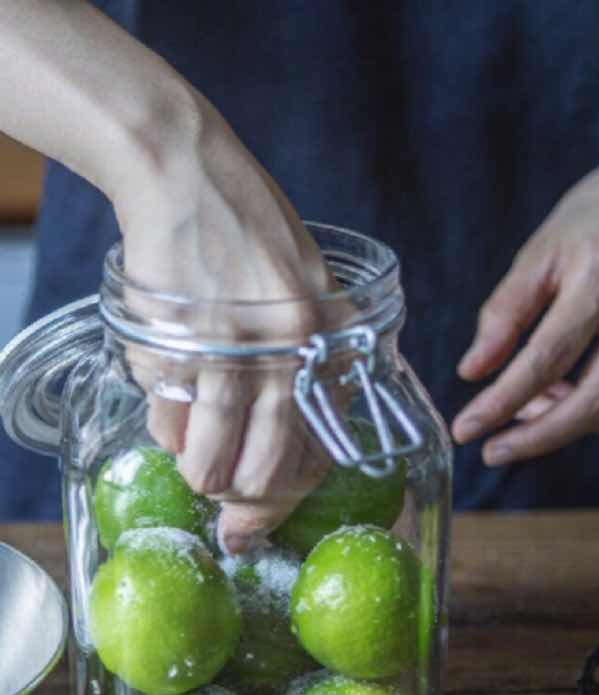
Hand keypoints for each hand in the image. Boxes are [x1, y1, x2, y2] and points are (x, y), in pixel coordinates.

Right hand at [114, 94, 337, 551]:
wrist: (188, 173)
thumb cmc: (254, 233)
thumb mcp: (317, 291)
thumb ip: (319, 360)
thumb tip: (305, 440)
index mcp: (330, 344)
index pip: (318, 453)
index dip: (289, 499)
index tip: (264, 515)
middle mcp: (289, 355)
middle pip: (266, 471)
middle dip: (243, 502)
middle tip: (227, 498)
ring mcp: (230, 353)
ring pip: (213, 459)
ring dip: (202, 476)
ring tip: (197, 468)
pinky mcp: (174, 345)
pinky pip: (168, 420)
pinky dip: (167, 432)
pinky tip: (172, 417)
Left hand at [452, 139, 598, 463]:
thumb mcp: (541, 249)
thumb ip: (504, 312)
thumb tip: (474, 371)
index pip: (547, 357)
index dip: (503, 402)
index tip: (469, 428)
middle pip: (593, 397)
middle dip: (538, 436)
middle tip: (496, 450)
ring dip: (567, 425)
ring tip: (530, 412)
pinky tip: (570, 397)